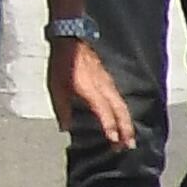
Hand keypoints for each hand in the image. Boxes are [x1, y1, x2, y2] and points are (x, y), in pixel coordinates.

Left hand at [48, 31, 136, 150]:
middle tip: (129, 145)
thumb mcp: (56, 86)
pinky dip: (125, 113)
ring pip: (123, 106)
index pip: (105, 112)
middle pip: (121, 111)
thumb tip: (65, 128)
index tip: (114, 140)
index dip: (110, 126)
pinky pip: (121, 99)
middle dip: (126, 129)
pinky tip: (124, 120)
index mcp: (90, 90)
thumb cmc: (62, 64)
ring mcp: (109, 83)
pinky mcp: (110, 80)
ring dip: (128, 123)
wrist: (70, 40)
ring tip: (130, 139)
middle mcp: (104, 87)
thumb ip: (62, 109)